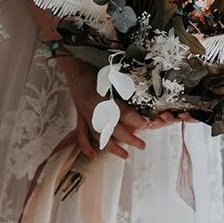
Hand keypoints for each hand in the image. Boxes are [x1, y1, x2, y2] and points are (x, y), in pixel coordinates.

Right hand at [57, 57, 183, 159]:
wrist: (76, 65)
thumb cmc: (97, 68)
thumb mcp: (114, 75)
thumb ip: (126, 87)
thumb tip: (143, 100)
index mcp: (103, 97)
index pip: (121, 112)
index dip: (135, 119)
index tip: (147, 124)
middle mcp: (93, 108)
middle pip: (112, 128)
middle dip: (129, 138)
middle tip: (142, 145)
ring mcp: (85, 114)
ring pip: (99, 135)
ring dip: (113, 147)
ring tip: (126, 156)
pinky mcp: (79, 116)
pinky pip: (81, 133)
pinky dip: (86, 146)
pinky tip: (93, 157)